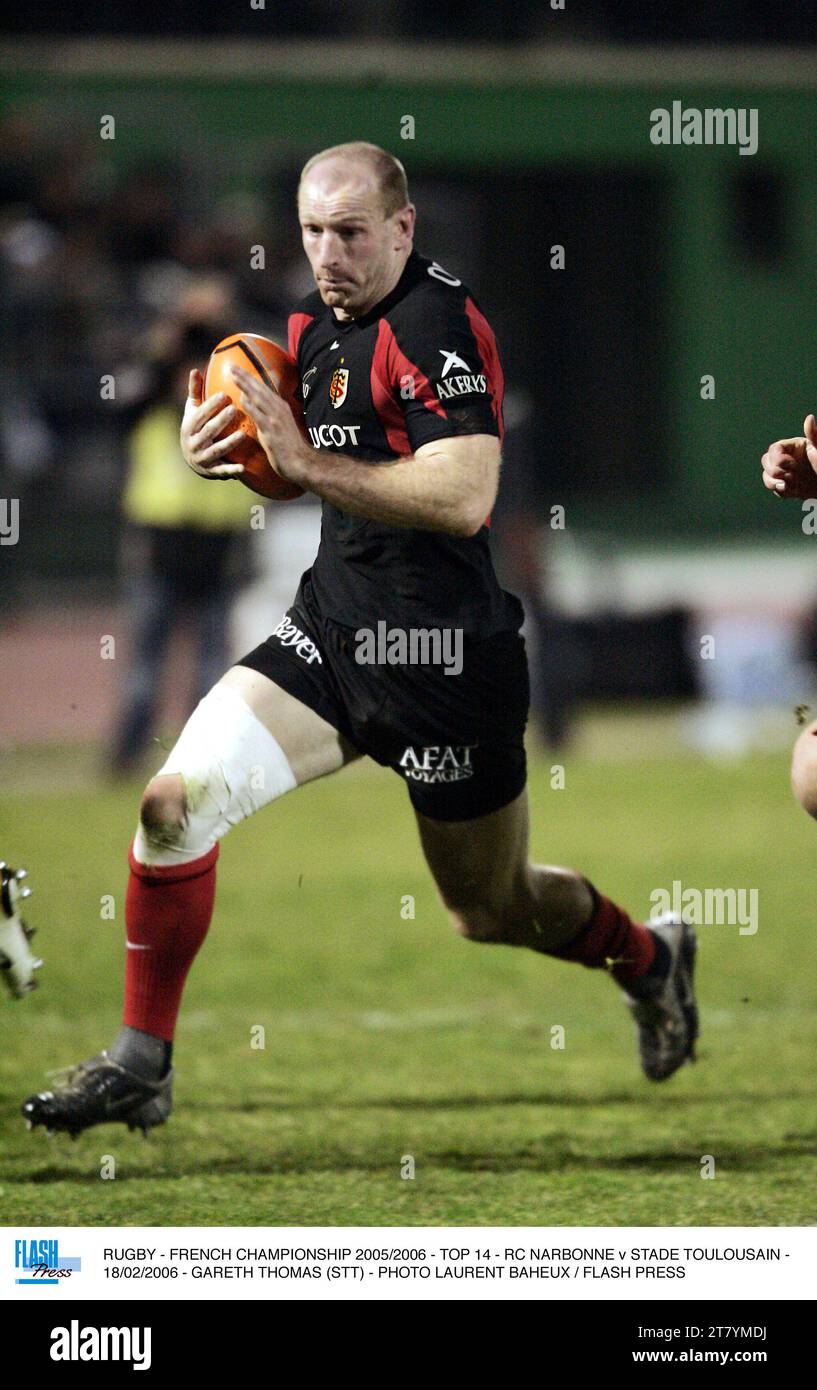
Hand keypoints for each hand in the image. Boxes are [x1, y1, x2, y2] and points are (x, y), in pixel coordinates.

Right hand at [180, 369, 245, 478]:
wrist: (193, 459)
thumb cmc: (196, 428)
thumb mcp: (193, 410)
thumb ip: (195, 391)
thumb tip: (194, 369)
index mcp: (189, 427)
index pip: (200, 414)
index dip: (211, 405)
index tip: (224, 394)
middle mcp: (193, 443)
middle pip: (208, 431)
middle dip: (220, 421)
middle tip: (234, 410)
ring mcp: (201, 458)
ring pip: (216, 451)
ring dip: (229, 443)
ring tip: (242, 434)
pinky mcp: (211, 472)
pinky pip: (222, 470)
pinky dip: (232, 470)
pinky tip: (243, 468)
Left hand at [231, 365, 309, 482]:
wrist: (300, 461)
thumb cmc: (288, 445)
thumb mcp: (280, 424)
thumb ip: (268, 412)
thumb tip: (253, 403)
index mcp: (280, 406)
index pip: (263, 388)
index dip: (250, 377)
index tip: (238, 368)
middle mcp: (278, 409)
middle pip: (259, 389)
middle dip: (245, 376)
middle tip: (232, 366)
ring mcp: (276, 419)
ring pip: (259, 398)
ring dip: (246, 386)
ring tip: (233, 376)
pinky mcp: (272, 431)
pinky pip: (260, 416)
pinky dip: (251, 406)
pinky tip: (242, 398)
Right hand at [761, 414, 816, 499]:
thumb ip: (814, 434)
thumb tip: (809, 417)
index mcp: (793, 446)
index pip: (774, 448)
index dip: (778, 458)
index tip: (793, 466)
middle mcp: (786, 457)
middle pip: (766, 460)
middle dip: (775, 471)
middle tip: (792, 477)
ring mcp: (784, 471)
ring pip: (766, 475)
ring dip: (774, 482)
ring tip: (789, 485)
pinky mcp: (784, 484)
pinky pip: (773, 487)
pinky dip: (780, 490)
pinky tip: (793, 491)